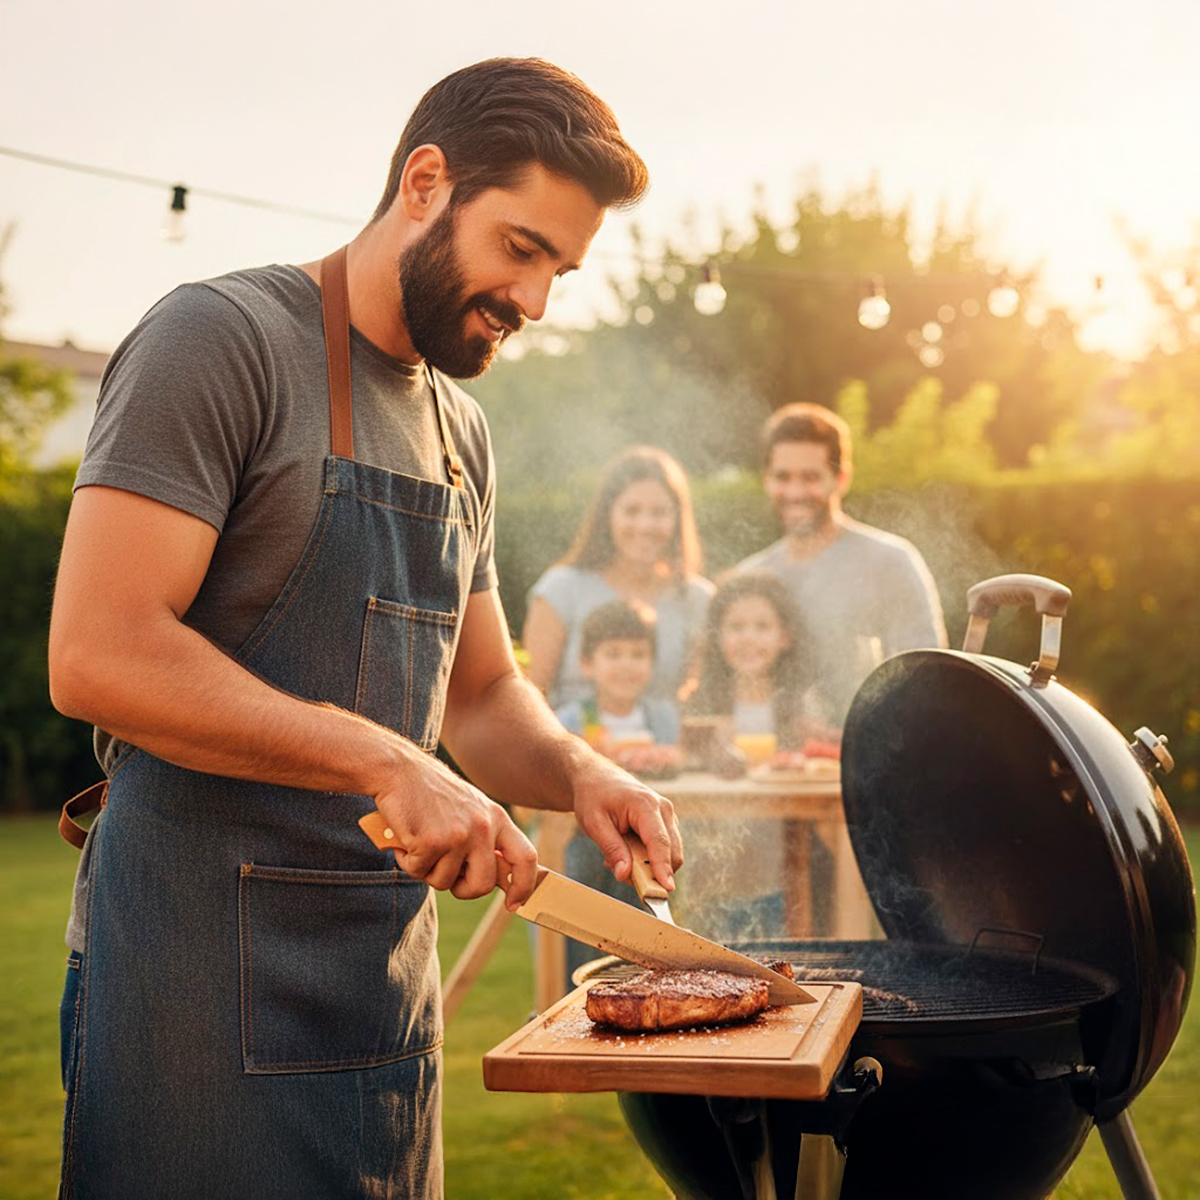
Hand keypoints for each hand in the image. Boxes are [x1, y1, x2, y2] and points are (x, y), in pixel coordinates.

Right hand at [373, 753, 538, 908]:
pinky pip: (419, 872)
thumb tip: (494, 878)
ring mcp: (459, 834)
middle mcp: (483, 826)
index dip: (523, 886)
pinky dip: (407, 862)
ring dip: (427, 871)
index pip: (526, 858)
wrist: (399, 769)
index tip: (513, 904)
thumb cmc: (431, 794)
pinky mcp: (432, 841)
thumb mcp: (469, 809)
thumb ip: (484, 838)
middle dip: (462, 890)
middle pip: (483, 884)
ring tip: (419, 844)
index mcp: (496, 818)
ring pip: (444, 882)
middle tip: (445, 876)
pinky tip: (405, 839)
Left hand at [571, 758, 682, 891]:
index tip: (666, 890)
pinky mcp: (665, 823)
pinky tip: (626, 851)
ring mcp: (667, 815)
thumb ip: (611, 848)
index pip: (659, 842)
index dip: (663, 868)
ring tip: (618, 857)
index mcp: (645, 805)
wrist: (597, 778)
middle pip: (672, 852)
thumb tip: (624, 875)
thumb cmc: (594, 797)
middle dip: (654, 872)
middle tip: (622, 875)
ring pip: (671, 853)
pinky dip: (648, 859)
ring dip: (648, 866)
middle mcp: (663, 809)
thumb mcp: (594, 823)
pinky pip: (664, 849)